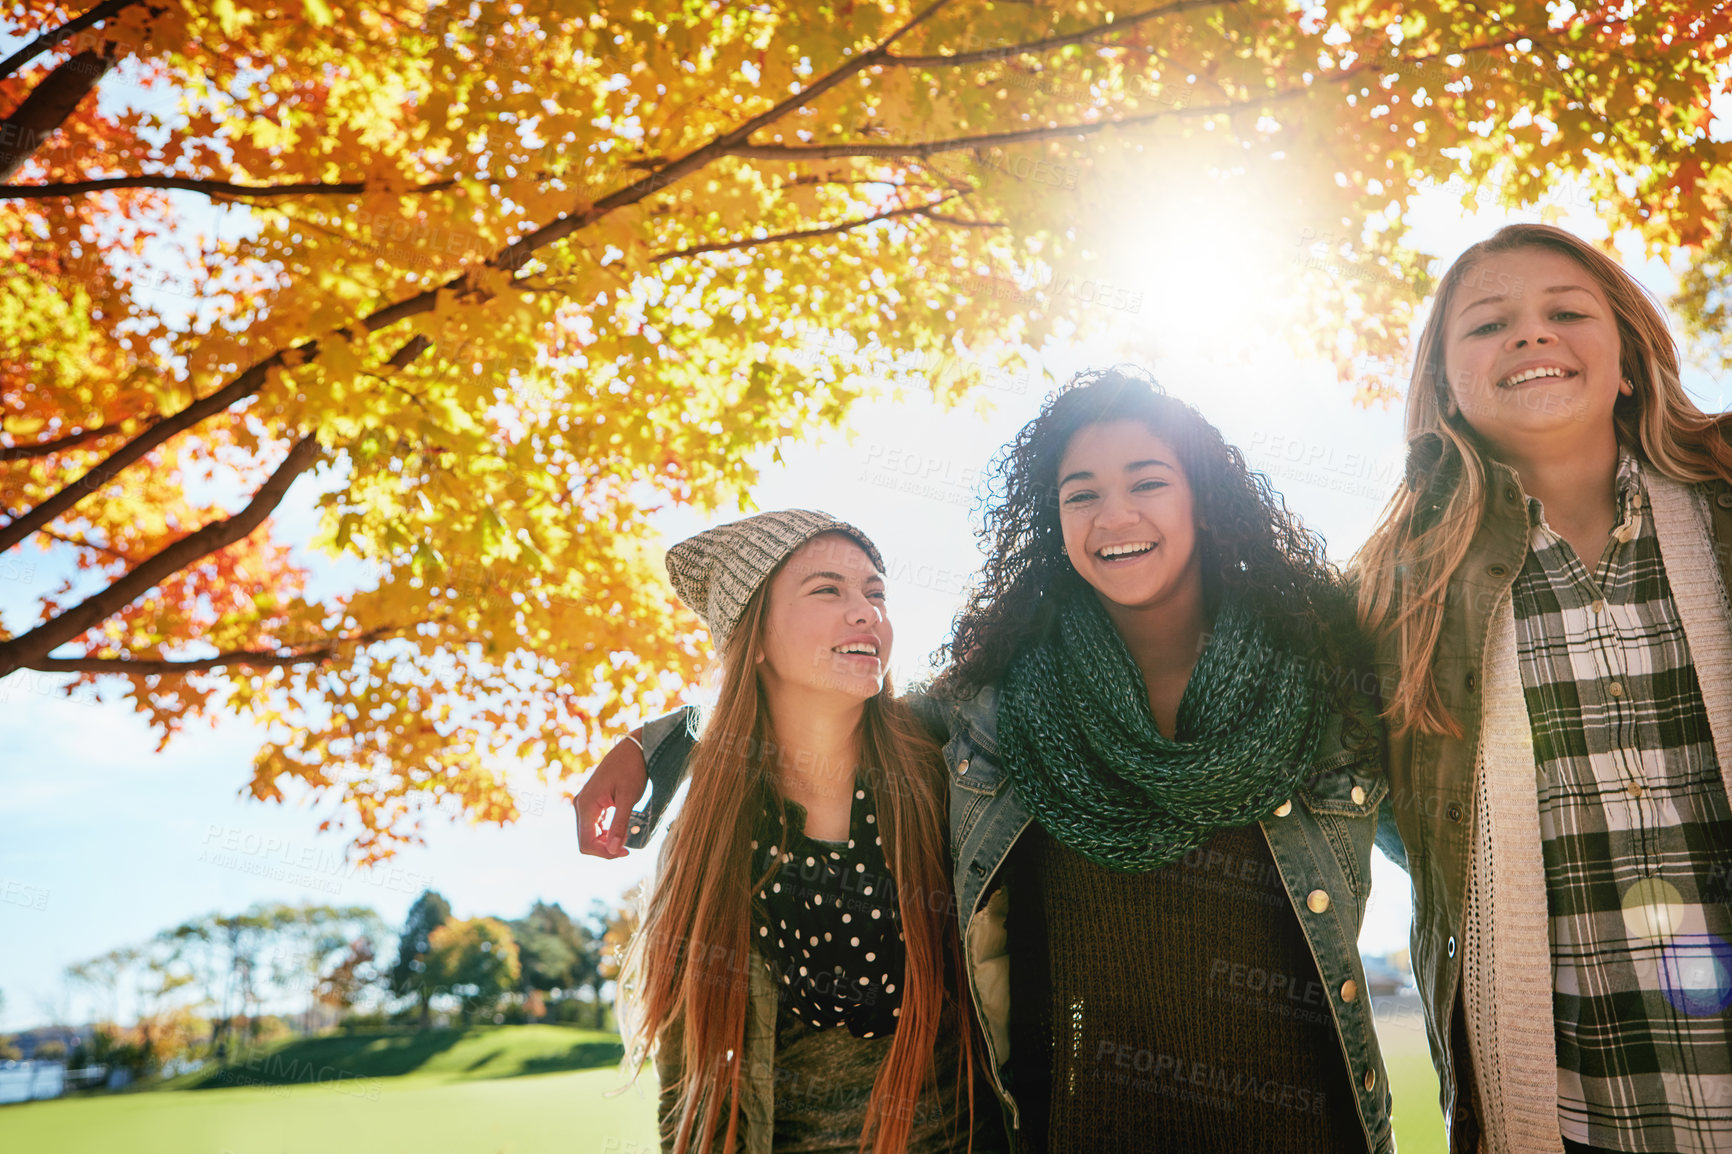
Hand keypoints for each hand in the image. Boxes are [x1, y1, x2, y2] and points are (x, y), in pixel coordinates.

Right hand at [575, 731, 648, 857]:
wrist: (634, 748)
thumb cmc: (632, 769)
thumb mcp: (628, 798)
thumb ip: (619, 825)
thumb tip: (613, 850)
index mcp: (586, 805)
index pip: (586, 843)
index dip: (605, 853)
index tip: (626, 851)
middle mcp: (581, 804)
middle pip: (586, 841)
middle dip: (606, 848)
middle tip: (628, 847)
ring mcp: (585, 803)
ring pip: (590, 834)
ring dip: (606, 841)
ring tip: (626, 837)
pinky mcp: (592, 802)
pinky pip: (594, 825)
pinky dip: (606, 832)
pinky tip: (621, 830)